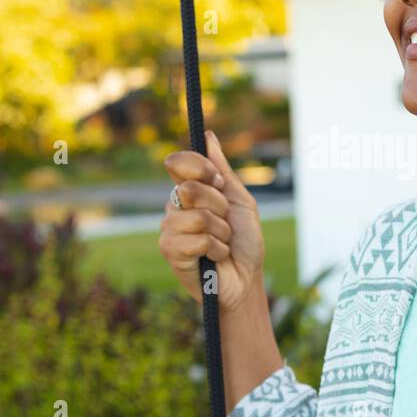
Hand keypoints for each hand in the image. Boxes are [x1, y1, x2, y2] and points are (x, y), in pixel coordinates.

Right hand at [159, 130, 266, 312]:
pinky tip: (216, 257)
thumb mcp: (240, 201)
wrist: (247, 280)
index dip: (199, 167)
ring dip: (221, 231)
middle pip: (189, 188)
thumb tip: (208, 137)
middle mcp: (175, 207)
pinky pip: (198, 239)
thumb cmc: (244, 242)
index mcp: (190, 191)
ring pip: (197, 216)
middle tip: (226, 222)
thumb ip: (222, 171)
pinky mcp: (170, 251)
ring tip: (222, 243)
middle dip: (219, 205)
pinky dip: (217, 248)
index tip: (218, 181)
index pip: (177, 162)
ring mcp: (170, 229)